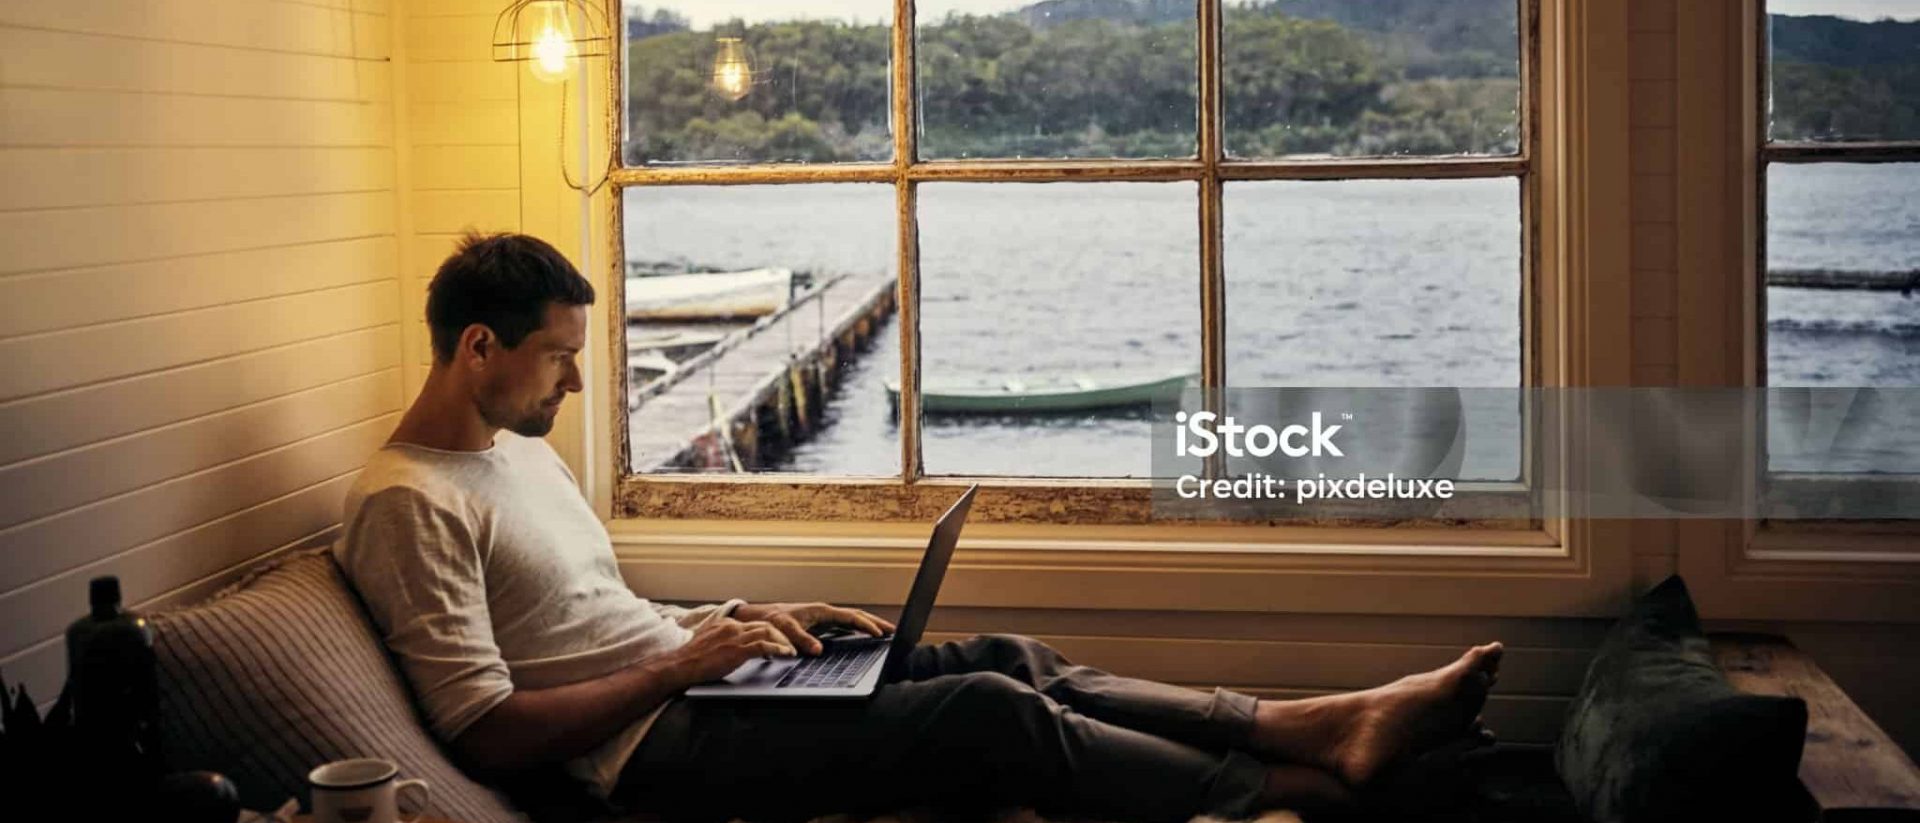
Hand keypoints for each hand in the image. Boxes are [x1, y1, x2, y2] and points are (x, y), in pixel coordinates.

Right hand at [659, 618, 796, 686]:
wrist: (681, 665)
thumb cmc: (692, 659)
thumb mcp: (710, 643)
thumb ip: (724, 641)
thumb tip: (733, 649)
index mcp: (726, 624)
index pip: (754, 623)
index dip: (769, 632)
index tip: (777, 641)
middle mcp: (732, 626)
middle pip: (765, 624)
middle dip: (781, 635)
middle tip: (791, 645)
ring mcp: (735, 637)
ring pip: (768, 632)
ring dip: (783, 642)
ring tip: (791, 651)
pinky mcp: (737, 650)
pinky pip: (764, 646)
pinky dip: (778, 649)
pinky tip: (785, 654)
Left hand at [730, 602, 896, 655]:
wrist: (760, 618)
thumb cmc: (772, 621)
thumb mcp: (785, 630)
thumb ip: (801, 639)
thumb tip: (819, 651)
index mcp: (821, 611)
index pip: (850, 617)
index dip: (866, 625)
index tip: (879, 634)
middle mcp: (825, 612)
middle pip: (857, 616)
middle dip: (876, 622)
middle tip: (893, 631)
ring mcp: (824, 617)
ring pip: (852, 619)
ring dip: (869, 624)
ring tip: (885, 633)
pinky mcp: (821, 624)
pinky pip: (845, 625)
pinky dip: (858, 629)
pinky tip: (864, 636)